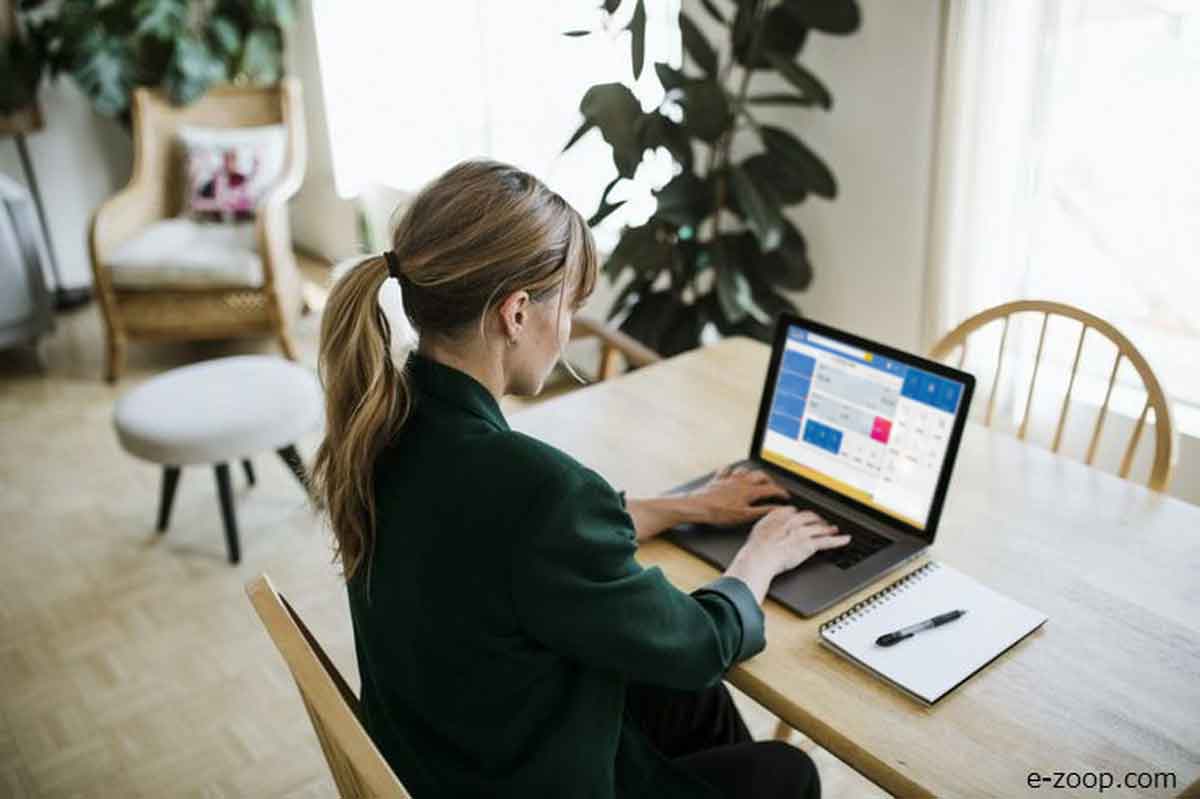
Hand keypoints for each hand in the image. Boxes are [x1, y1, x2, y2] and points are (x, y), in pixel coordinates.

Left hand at [688, 464, 790, 526]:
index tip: (786, 497)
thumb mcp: (744, 516)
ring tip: (755, 478)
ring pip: (745, 470)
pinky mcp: (717, 479)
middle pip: (760, 475)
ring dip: (752, 473)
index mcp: (749, 490)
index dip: (781, 492)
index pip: (771, 488)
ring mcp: (728, 479)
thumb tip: (779, 509)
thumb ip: (763, 511)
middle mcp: (740, 481)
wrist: (698, 506)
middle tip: (773, 487)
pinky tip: (731, 473)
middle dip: (769, 480)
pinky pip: (726, 470)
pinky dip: (731, 470)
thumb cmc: (719, 513)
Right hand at [724, 507, 850, 603]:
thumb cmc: (755, 547)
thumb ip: (767, 522)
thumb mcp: (758, 528)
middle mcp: (793, 521)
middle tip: (821, 522)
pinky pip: (827, 541)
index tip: (802, 518)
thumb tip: (769, 522)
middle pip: (810, 517)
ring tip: (834, 529)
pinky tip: (846, 539)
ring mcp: (803, 532)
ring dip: (828, 528)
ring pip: (820, 528)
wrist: (759, 557)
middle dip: (817, 519)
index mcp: (780, 515)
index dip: (800, 516)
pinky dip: (839, 540)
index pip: (795, 511)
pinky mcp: (809, 545)